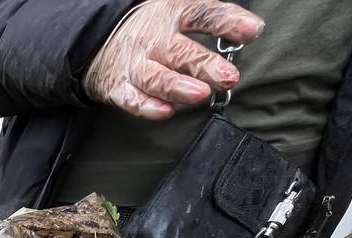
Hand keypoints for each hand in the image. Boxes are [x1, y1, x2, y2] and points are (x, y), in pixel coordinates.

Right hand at [85, 0, 264, 119]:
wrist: (98, 40)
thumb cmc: (151, 29)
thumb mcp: (177, 11)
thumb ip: (211, 20)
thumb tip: (252, 30)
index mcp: (172, 13)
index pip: (203, 14)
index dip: (227, 21)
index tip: (252, 30)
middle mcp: (153, 39)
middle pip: (181, 52)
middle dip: (205, 65)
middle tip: (229, 77)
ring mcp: (135, 64)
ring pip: (157, 78)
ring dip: (178, 87)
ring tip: (201, 94)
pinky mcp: (118, 87)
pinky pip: (132, 99)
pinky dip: (148, 107)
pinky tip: (166, 111)